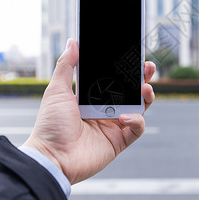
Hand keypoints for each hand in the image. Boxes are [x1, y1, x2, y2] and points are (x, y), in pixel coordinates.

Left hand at [23, 38, 155, 184]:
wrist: (51, 158)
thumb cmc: (50, 125)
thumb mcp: (56, 91)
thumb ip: (66, 66)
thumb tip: (73, 41)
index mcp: (91, 97)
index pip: (114, 78)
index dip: (125, 68)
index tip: (133, 55)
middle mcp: (104, 110)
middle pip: (130, 91)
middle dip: (142, 78)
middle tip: (148, 67)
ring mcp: (113, 125)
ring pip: (139, 107)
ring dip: (146, 96)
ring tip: (145, 88)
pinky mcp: (119, 142)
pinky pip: (136, 128)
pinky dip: (136, 121)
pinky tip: (125, 117)